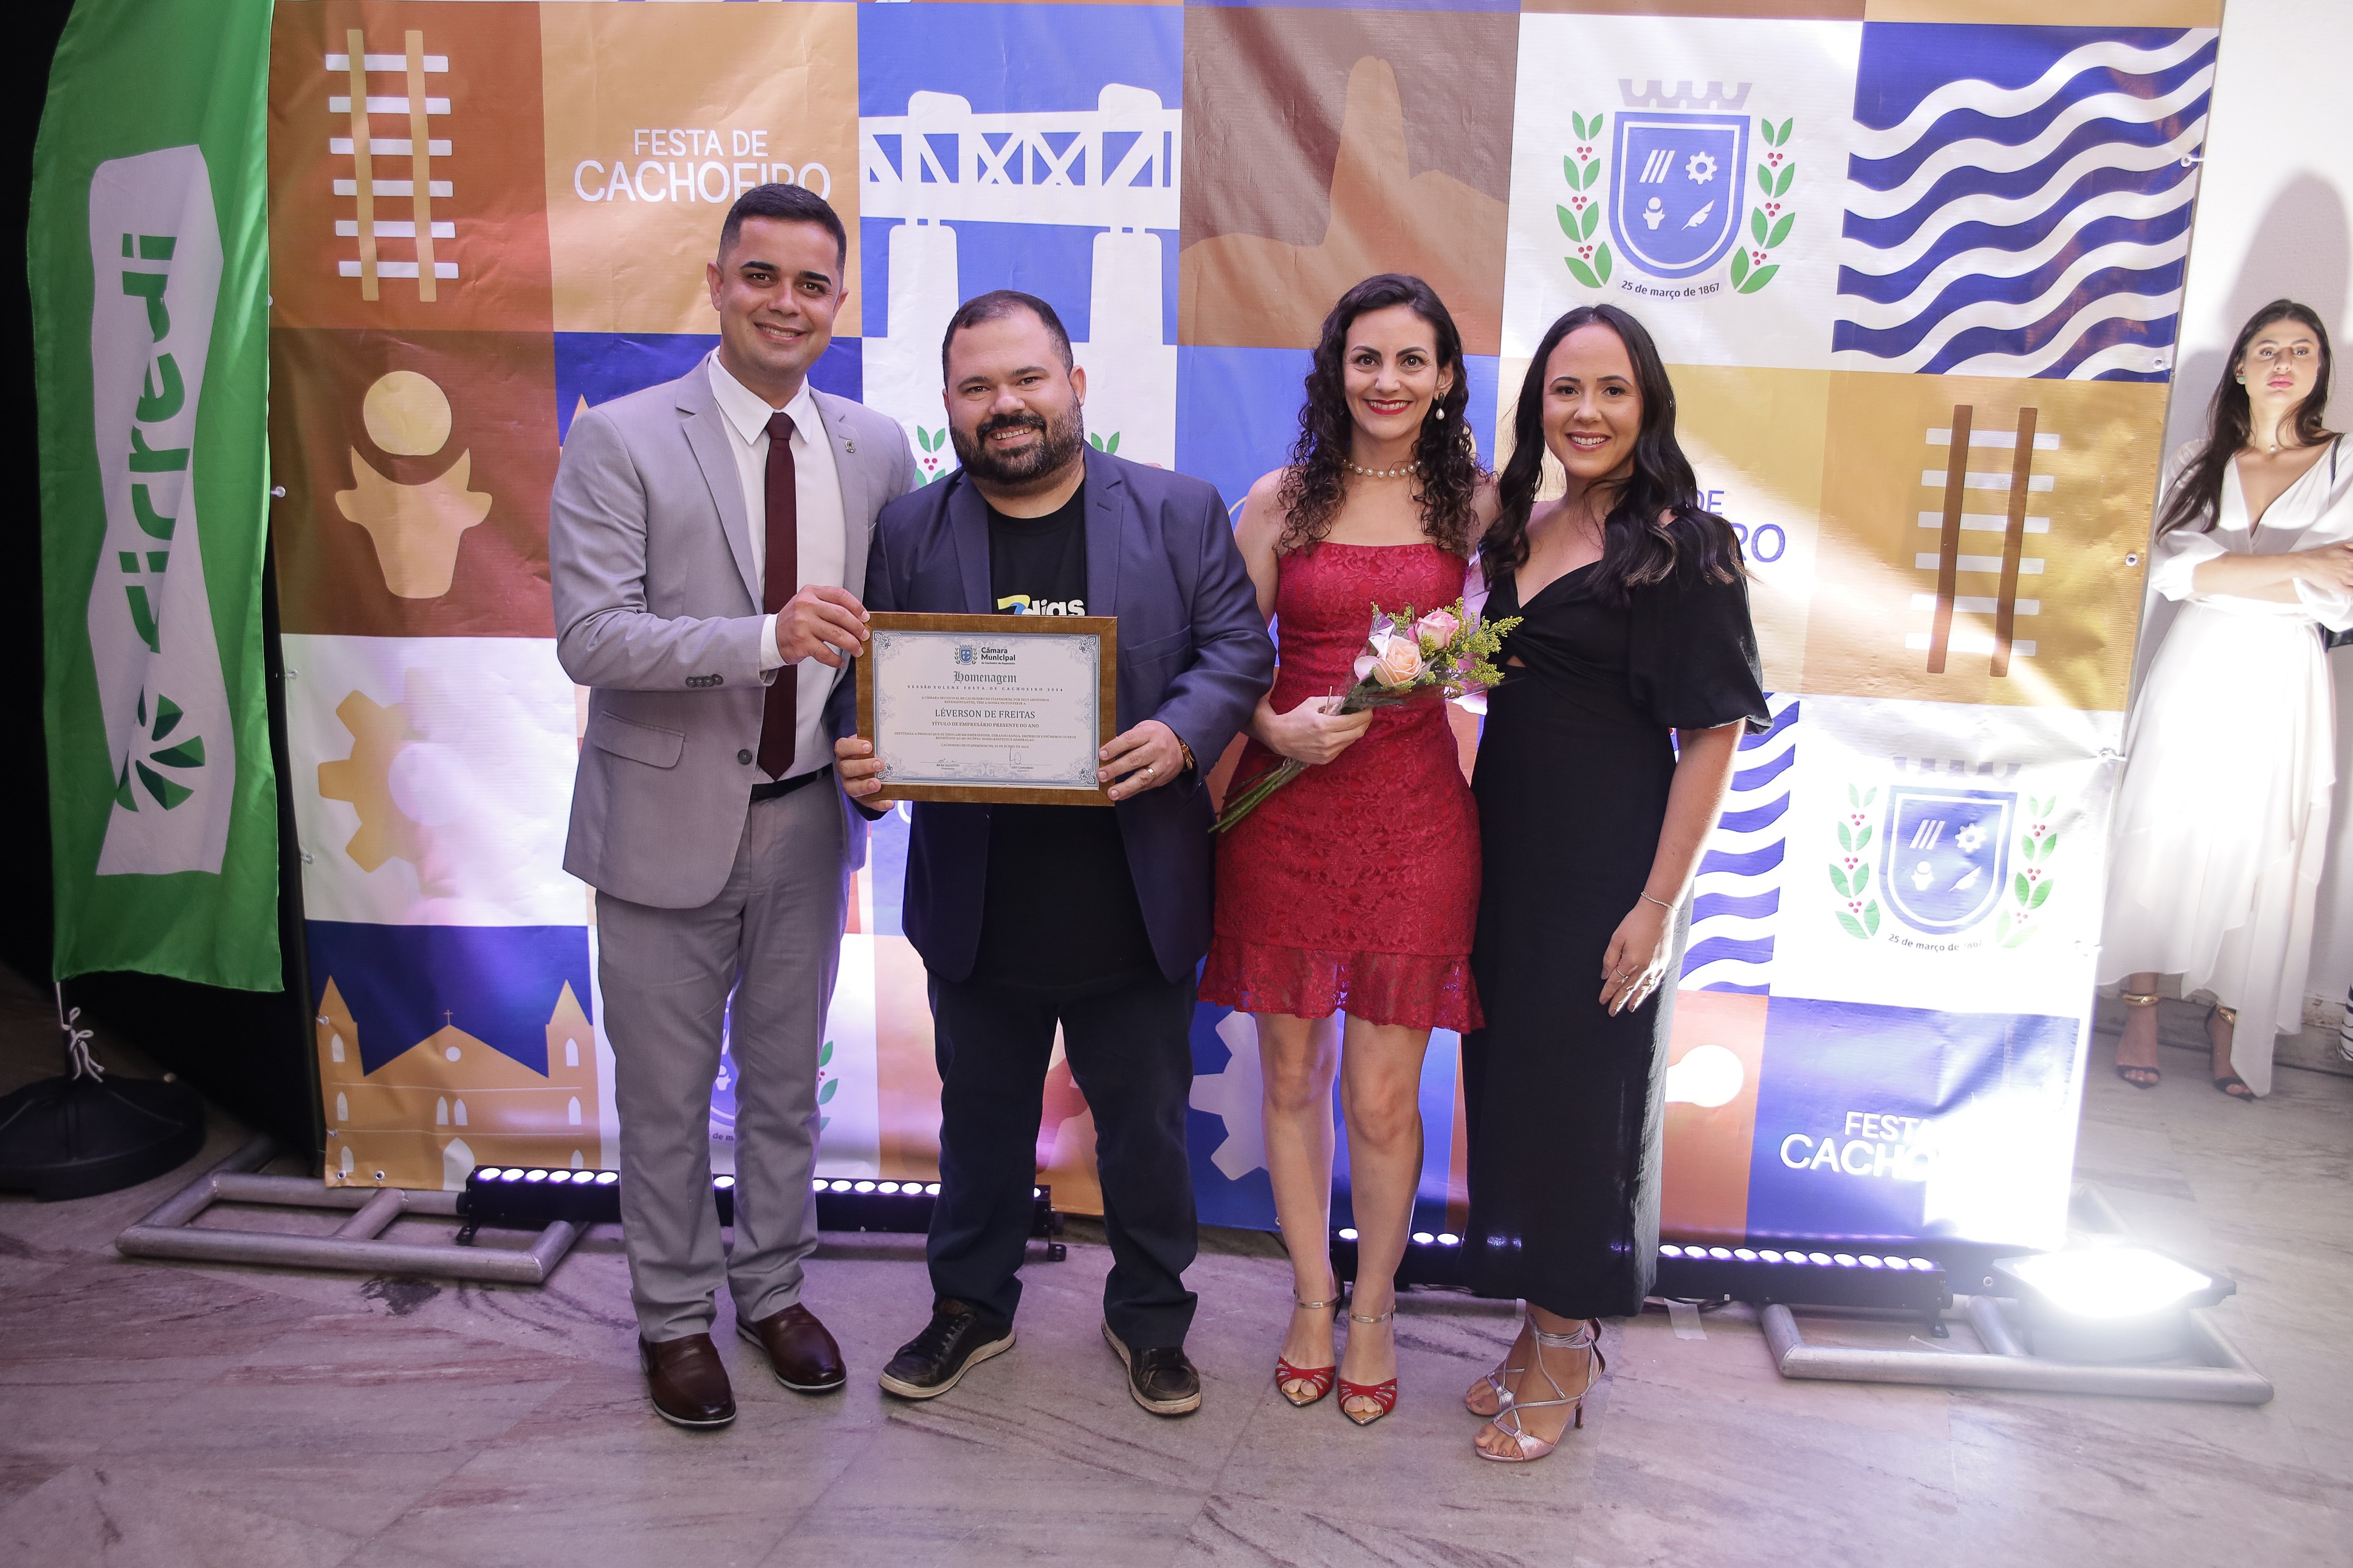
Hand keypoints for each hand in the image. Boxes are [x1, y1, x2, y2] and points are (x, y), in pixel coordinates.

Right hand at [778, 585, 869, 667]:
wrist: (771, 636)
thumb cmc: (793, 620)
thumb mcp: (807, 603)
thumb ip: (828, 605)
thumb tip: (857, 617)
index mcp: (810, 593)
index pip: (840, 595)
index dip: (856, 606)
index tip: (865, 617)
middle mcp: (806, 606)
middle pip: (842, 615)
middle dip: (858, 628)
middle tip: (864, 635)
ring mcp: (803, 624)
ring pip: (837, 634)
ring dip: (852, 644)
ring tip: (857, 649)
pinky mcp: (802, 643)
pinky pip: (826, 653)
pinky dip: (836, 660)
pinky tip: (840, 661)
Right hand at [835, 735, 887, 801]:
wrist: (873, 764)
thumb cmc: (871, 752)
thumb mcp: (870, 742)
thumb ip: (874, 737)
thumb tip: (887, 727)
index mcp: (845, 753)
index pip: (842, 747)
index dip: (853, 747)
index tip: (869, 746)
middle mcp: (844, 769)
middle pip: (846, 768)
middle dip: (862, 766)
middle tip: (879, 764)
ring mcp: (850, 784)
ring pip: (851, 788)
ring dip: (865, 786)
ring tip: (878, 784)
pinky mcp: (860, 797)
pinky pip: (867, 802)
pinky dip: (878, 803)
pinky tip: (889, 802)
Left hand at [1099, 719, 1185, 801]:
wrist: (1182, 742)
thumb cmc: (1157, 735)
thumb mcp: (1144, 729)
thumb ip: (1128, 739)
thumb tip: (1108, 751)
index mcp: (1149, 733)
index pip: (1129, 740)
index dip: (1114, 748)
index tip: (1102, 755)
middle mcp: (1157, 749)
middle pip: (1135, 759)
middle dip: (1116, 769)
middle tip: (1101, 775)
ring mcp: (1161, 764)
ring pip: (1143, 777)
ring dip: (1125, 787)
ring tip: (1111, 792)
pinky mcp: (1163, 777)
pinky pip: (1146, 786)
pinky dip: (1132, 791)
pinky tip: (1121, 794)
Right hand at [1264, 693, 1372, 765]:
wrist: (1279, 738)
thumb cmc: (1295, 718)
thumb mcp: (1313, 703)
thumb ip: (1333, 701)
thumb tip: (1350, 700)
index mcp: (1324, 725)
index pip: (1354, 720)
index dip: (1365, 714)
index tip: (1368, 707)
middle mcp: (1328, 741)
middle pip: (1358, 732)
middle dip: (1365, 722)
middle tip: (1366, 714)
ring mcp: (1327, 753)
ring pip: (1351, 741)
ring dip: (1356, 730)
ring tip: (1353, 721)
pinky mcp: (1325, 760)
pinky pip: (1342, 748)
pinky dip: (1345, 739)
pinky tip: (1340, 732)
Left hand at [1599, 898, 1671, 1015]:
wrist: (1659, 911)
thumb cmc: (1635, 922)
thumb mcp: (1617, 938)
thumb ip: (1610, 958)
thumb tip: (1605, 976)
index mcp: (1631, 961)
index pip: (1616, 982)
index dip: (1608, 992)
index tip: (1601, 1001)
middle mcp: (1645, 968)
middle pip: (1629, 989)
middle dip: (1619, 1001)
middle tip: (1611, 1012)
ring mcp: (1656, 966)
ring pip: (1643, 988)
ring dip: (1635, 999)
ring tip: (1629, 1009)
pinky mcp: (1664, 962)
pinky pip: (1655, 981)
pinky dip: (1649, 990)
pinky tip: (1644, 993)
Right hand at [2292, 541, 2352, 593]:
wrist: (2306, 563)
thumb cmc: (2320, 555)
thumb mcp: (2339, 546)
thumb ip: (2351, 546)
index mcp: (2352, 558)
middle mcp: (2351, 568)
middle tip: (2350, 574)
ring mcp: (2346, 578)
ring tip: (2349, 581)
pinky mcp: (2339, 586)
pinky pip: (2352, 593)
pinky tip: (2350, 590)